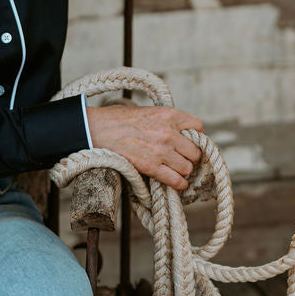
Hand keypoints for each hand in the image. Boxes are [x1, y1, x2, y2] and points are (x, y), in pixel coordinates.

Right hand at [86, 104, 203, 190]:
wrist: (96, 129)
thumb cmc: (117, 119)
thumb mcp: (147, 111)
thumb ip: (164, 120)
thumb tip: (176, 132)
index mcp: (168, 114)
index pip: (198, 126)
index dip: (196, 136)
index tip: (190, 142)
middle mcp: (169, 132)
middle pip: (195, 151)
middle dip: (191, 157)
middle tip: (183, 159)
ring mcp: (161, 151)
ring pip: (188, 167)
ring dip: (184, 171)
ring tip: (177, 171)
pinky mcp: (151, 167)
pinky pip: (176, 180)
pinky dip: (179, 184)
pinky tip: (178, 184)